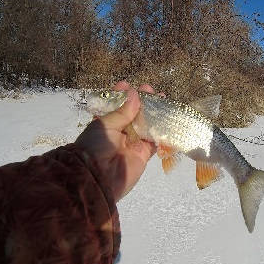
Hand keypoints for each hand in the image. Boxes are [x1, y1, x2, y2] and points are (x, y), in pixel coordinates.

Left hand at [75, 81, 156, 200]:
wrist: (98, 178)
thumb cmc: (96, 146)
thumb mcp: (106, 125)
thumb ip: (123, 111)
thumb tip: (135, 94)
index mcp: (105, 124)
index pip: (115, 107)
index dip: (122, 96)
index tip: (128, 85)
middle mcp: (119, 133)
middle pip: (133, 115)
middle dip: (141, 102)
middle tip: (150, 89)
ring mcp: (132, 144)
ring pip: (146, 126)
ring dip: (153, 114)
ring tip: (162, 98)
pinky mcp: (143, 155)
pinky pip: (154, 141)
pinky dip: (161, 131)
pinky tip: (168, 118)